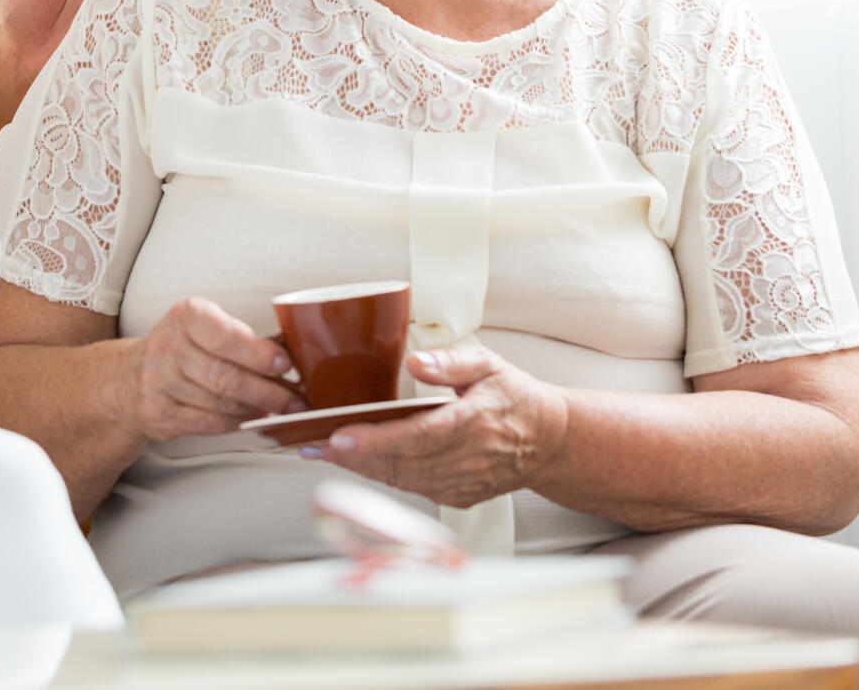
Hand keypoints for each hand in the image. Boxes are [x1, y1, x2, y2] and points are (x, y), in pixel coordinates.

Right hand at [121, 298, 306, 440]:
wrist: (132, 377)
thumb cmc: (186, 348)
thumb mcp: (210, 328)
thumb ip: (248, 339)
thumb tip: (297, 352)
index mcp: (186, 316)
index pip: (225, 335)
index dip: (258, 353)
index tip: (285, 365)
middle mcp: (167, 346)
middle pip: (225, 376)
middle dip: (267, 391)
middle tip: (296, 400)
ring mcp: (157, 382)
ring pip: (219, 403)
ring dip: (255, 409)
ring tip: (280, 410)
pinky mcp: (156, 413)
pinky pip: (207, 423)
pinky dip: (236, 423)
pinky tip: (252, 418)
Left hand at [311, 348, 569, 508]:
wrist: (549, 441)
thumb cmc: (515, 397)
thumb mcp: (490, 365)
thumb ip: (451, 362)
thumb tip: (414, 363)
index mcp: (474, 422)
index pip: (418, 436)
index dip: (376, 440)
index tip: (338, 437)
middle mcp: (466, 459)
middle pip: (399, 462)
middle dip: (351, 455)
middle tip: (309, 443)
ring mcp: (462, 483)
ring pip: (400, 480)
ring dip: (360, 467)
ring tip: (322, 450)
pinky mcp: (457, 496)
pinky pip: (412, 488)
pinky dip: (382, 475)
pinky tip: (358, 460)